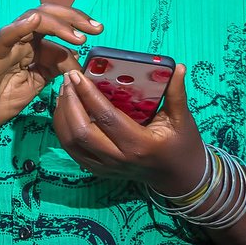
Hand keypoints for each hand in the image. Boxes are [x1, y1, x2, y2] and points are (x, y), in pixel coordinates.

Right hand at [0, 6, 100, 137]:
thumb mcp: (34, 88)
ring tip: (77, 35)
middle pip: (49, 17)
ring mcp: (7, 46)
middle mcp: (21, 41)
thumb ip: (52, 72)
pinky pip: (6, 35)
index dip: (78, 32)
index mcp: (32, 49)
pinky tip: (35, 21)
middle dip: (75, 18)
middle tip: (96, 27)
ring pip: (33, 20)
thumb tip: (76, 61)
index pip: (58, 32)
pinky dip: (20, 26)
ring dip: (57, 23)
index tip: (98, 37)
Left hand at [52, 63, 206, 193]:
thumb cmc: (181, 146)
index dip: (88, 94)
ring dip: (63, 115)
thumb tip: (178, 66)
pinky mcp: (98, 170)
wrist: (178, 178)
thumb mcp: (182, 120)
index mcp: (138, 144)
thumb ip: (176, 93)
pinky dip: (64, 129)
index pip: (106, 117)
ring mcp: (105, 167)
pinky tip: (65, 110)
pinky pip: (72, 150)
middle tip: (68, 79)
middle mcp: (118, 158)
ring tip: (64, 91)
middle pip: (81, 131)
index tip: (77, 74)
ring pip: (72, 142)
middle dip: (70, 102)